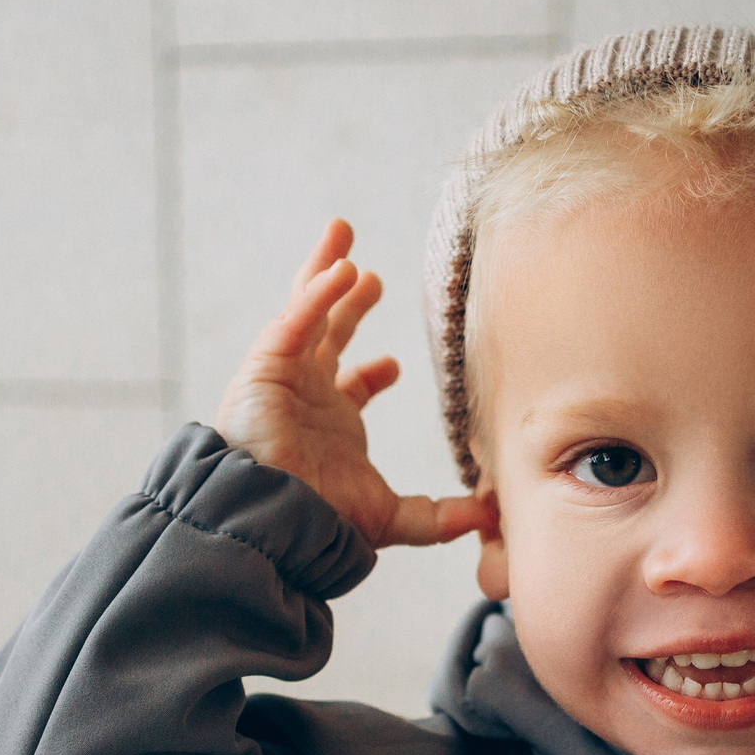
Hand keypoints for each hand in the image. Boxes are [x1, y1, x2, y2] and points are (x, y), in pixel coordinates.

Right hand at [217, 221, 489, 548]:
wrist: (279, 522)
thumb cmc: (323, 523)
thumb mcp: (391, 518)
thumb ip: (439, 517)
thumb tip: (490, 516)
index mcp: (330, 424)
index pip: (350, 387)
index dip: (373, 374)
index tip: (394, 366)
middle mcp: (305, 394)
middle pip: (326, 331)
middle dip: (346, 299)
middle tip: (369, 274)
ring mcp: (283, 376)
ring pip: (304, 307)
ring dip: (324, 268)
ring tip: (342, 231)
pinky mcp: (265, 366)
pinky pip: (294, 318)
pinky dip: (317, 292)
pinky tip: (344, 268)